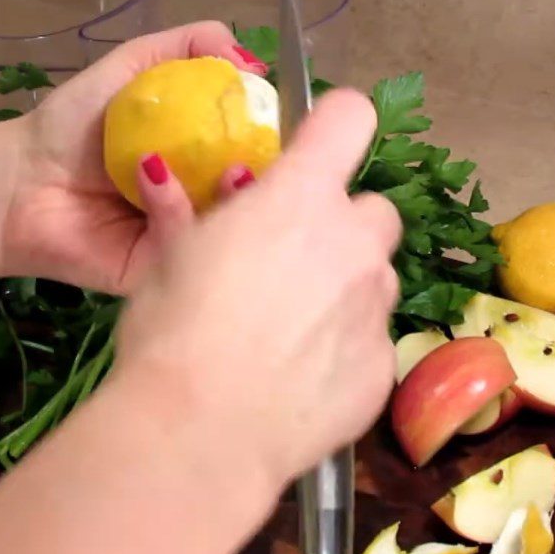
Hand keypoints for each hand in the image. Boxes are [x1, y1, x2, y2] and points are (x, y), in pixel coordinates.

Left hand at [1, 21, 266, 293]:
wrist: (18, 179)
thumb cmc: (77, 123)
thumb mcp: (136, 65)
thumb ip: (193, 46)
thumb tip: (257, 62)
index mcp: (208, 160)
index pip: (260, 155)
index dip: (277, 143)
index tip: (284, 126)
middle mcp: (205, 200)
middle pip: (256, 195)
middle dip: (271, 179)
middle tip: (264, 157)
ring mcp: (187, 238)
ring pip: (230, 227)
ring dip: (235, 196)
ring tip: (232, 171)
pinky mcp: (161, 270)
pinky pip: (183, 245)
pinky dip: (175, 208)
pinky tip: (151, 175)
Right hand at [114, 89, 401, 492]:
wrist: (197, 435)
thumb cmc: (172, 331)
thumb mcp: (170, 258)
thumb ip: (190, 209)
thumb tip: (173, 176)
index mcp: (301, 197)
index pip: (351, 118)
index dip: (336, 123)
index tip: (318, 145)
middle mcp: (353, 241)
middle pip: (374, 209)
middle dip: (343, 225)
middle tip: (297, 260)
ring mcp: (376, 304)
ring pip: (376, 276)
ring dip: (347, 286)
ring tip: (293, 328)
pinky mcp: (383, 364)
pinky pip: (373, 338)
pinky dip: (347, 345)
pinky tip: (303, 376)